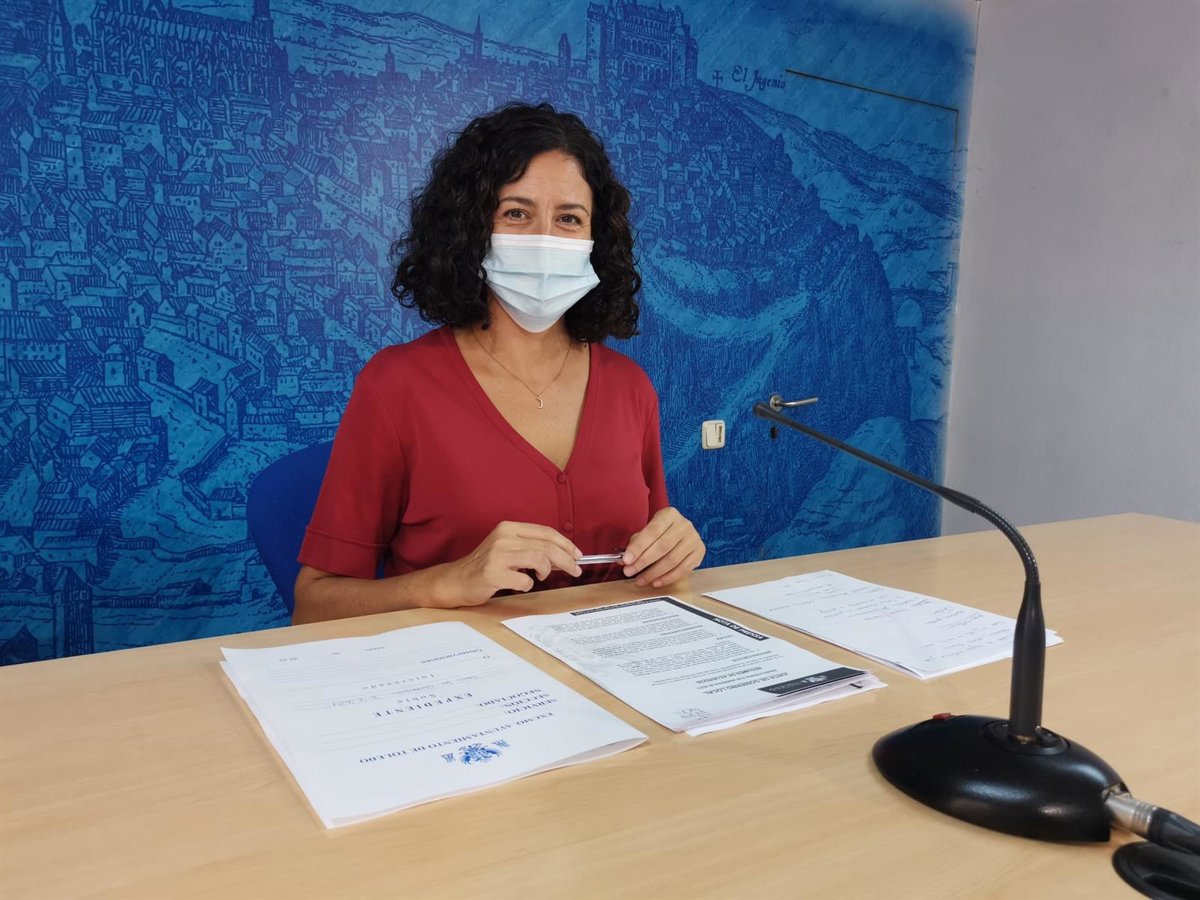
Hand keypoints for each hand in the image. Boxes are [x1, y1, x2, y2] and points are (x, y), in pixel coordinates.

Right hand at [431, 521, 582, 607]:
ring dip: (547, 570)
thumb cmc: (485, 566)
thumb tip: (564, 556)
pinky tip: (519, 585)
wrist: (456, 580)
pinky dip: (527, 585)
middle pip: (546, 546)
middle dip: (566, 559)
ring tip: (542, 576)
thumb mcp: (508, 549)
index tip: (577, 554)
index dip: (565, 543)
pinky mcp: (493, 574)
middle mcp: (503, 538)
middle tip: (576, 570)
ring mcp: (497, 555)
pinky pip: (524, 581)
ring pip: (539, 559)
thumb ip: (532, 549)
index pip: (545, 532)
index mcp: (509, 528)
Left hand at [622, 507, 704, 588]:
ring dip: (654, 573)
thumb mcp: (648, 531)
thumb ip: (636, 543)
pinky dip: (668, 578)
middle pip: (662, 546)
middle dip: (643, 561)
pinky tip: (656, 582)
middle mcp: (684, 525)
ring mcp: (694, 539)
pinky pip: (683, 569)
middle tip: (630, 571)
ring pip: (672, 560)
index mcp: (670, 514)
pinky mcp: (699, 552)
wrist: (681, 532)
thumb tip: (624, 560)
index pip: (652, 531)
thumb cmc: (661, 532)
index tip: (626, 559)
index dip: (638, 547)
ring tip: (640, 580)